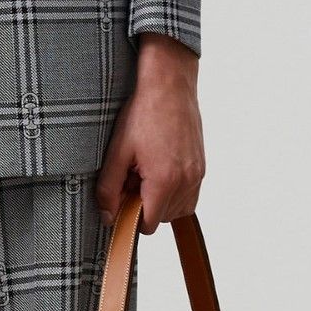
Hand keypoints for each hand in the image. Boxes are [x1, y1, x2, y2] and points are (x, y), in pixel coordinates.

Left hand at [95, 35, 204, 229]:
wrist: (169, 85)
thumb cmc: (143, 113)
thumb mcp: (117, 152)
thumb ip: (109, 189)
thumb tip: (108, 217)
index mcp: (164, 181)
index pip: (149, 224)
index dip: (131, 216)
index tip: (121, 196)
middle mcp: (187, 181)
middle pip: (163, 218)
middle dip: (145, 205)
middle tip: (132, 176)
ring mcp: (197, 174)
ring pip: (177, 209)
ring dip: (160, 199)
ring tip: (146, 170)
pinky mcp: (202, 167)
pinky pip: (189, 195)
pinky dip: (173, 191)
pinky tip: (159, 167)